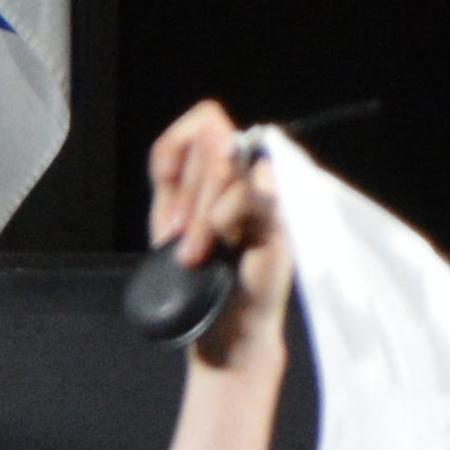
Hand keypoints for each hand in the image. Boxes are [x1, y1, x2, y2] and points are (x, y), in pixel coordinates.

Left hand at [144, 99, 291, 369]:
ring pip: (225, 168)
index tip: (168, 195)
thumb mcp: (172, 222)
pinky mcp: (281, 214)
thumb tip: (213, 130)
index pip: (204, 119)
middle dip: (187, 195)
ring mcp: (267, 190)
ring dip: (202, 217)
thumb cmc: (197, 279)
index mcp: (217, 168)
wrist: (222, 329)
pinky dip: (227, 215)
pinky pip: (251, 190)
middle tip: (182, 239)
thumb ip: (176, 177)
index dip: (177, 150)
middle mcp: (247, 171)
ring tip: (199, 255)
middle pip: (212, 140)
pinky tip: (227, 244)